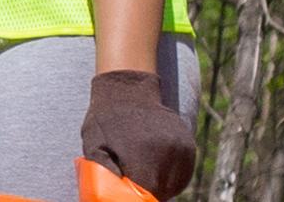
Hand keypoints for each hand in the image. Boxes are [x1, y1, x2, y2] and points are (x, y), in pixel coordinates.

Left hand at [79, 69, 196, 194]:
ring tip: (143, 177)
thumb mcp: (93, 146)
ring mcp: (182, 147)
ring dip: (161, 186)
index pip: (147, 192)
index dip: (137, 197)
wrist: (127, 91)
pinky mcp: (189, 145)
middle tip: (134, 188)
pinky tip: (155, 170)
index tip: (129, 194)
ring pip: (175, 184)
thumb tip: (114, 193)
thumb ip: (105, 174)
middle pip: (162, 190)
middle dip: (148, 193)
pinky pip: (183, 173)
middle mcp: (168, 151)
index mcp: (143, 153)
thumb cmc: (104, 121)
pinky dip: (171, 177)